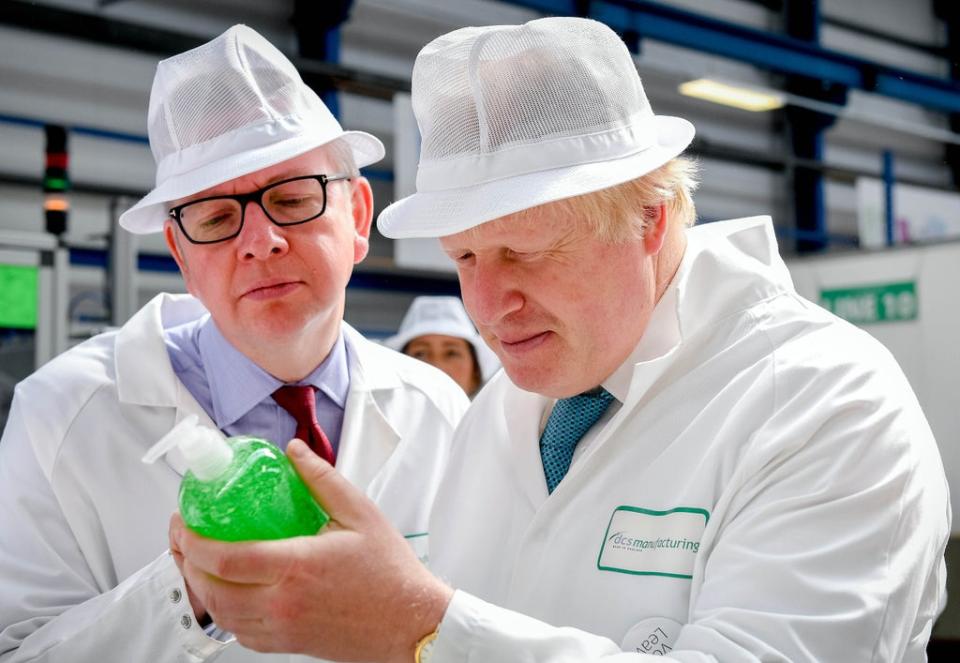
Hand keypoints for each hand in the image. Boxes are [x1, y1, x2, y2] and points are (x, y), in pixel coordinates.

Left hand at [171, 439, 453, 661]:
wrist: (410, 623)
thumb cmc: (390, 573)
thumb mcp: (360, 514)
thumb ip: (322, 480)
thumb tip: (294, 452)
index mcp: (296, 567)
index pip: (224, 558)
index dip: (192, 541)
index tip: (183, 522)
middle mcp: (282, 603)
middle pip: (211, 589)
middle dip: (184, 562)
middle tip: (181, 537)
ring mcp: (283, 628)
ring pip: (221, 615)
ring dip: (199, 588)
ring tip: (195, 562)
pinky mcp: (288, 644)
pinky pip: (241, 633)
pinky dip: (224, 613)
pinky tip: (228, 593)